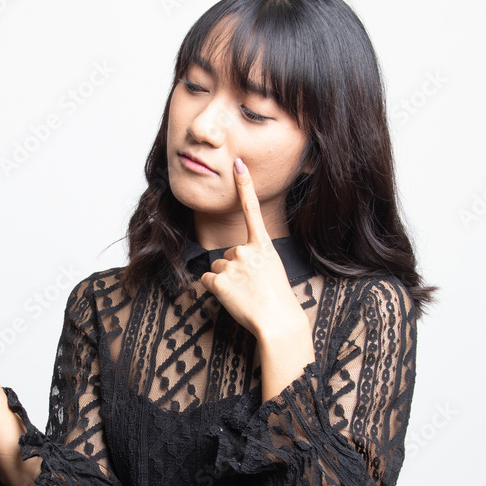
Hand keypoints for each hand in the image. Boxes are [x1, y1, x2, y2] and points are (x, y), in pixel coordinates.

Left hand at [199, 158, 308, 338]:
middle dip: (234, 269)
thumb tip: (229, 261)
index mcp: (264, 245)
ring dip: (226, 281)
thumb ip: (253, 258)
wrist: (278, 321)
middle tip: (251, 286)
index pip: (252, 209)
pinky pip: (207, 280)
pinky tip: (232, 298)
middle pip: (227, 253)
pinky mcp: (219, 280)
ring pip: (218, 267)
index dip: (245, 185)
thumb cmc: (277, 300)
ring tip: (245, 294)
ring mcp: (232, 264)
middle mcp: (246, 249)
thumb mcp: (271, 269)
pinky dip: (215, 290)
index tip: (238, 164)